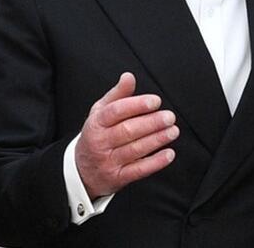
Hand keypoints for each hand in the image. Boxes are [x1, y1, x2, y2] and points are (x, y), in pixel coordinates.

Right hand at [75, 72, 177, 198]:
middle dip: (151, 123)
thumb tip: (129, 77)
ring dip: (157, 140)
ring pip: (135, 150)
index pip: (116, 112)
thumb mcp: (100, 113)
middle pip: (127, 131)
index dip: (137, 105)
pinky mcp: (117, 178)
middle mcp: (100, 143)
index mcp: (96, 124)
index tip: (155, 101)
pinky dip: (156, 162)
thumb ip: (117, 95)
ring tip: (173, 131)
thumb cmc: (96, 136)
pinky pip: (138, 170)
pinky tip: (169, 153)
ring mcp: (108, 162)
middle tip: (169, 117)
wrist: (81, 171)